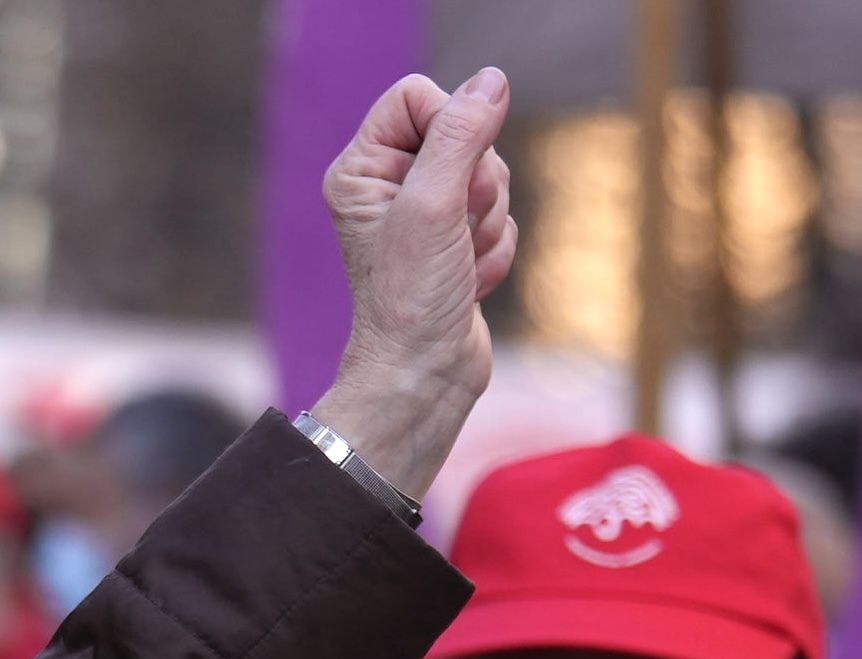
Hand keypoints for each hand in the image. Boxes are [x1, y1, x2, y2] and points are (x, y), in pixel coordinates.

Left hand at [313, 67, 516, 502]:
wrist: (424, 374)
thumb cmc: (411, 299)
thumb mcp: (433, 206)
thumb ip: (459, 136)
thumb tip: (490, 81)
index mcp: (360, 169)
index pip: (416, 96)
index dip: (450, 125)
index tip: (449, 178)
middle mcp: (387, 186)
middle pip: (465, 133)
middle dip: (476, 185)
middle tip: (453, 232)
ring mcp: (423, 213)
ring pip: (490, 176)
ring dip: (488, 222)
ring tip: (458, 262)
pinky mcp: (454, 239)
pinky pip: (500, 215)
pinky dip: (495, 249)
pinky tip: (469, 280)